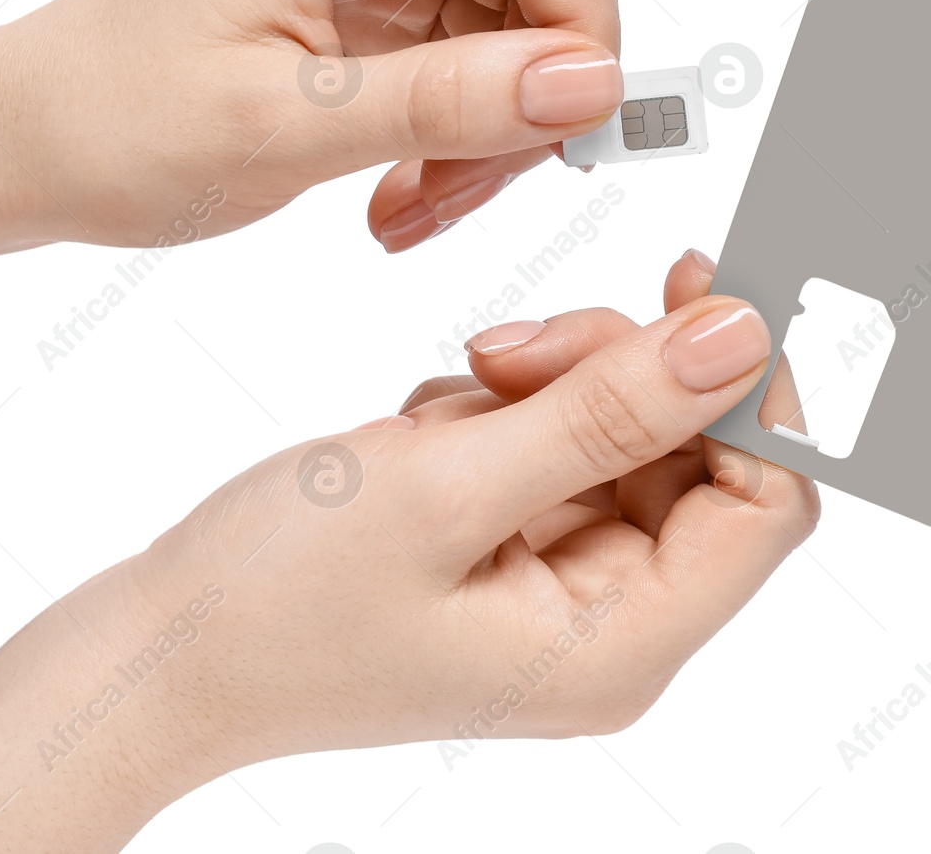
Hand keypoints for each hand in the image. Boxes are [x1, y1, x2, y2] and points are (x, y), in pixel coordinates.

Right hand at [0, 252, 816, 852]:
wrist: (163, 645)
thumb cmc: (279, 597)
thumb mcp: (448, 487)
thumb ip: (606, 411)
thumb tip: (740, 338)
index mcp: (620, 646)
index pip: (768, 508)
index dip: (754, 392)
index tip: (700, 283)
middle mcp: (611, 626)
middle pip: (696, 456)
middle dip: (618, 375)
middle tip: (514, 345)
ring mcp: (562, 584)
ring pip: (624, 432)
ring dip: (548, 383)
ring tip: (449, 394)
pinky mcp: (515, 544)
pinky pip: (558, 440)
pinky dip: (502, 408)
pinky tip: (423, 430)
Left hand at [5, 0, 623, 250]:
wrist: (24, 144)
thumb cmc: (112, 125)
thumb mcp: (284, 128)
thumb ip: (445, 101)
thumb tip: (591, 82)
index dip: (582, 8)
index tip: (567, 125)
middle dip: (535, 90)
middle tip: (478, 189)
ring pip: (518, 23)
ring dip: (495, 131)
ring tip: (419, 208)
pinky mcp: (372, 1)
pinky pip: (473, 58)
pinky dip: (460, 138)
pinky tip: (404, 194)